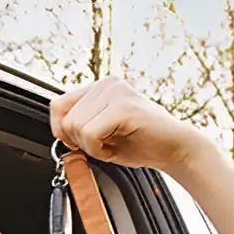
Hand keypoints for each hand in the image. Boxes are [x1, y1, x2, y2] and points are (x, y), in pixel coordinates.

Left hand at [49, 76, 209, 172]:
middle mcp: (106, 84)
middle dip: (80, 142)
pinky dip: (99, 149)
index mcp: (100, 87)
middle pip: (65, 119)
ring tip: (113, 145)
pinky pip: (89, 133)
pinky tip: (116, 147)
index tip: (80, 143)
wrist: (175, 149)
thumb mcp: (101, 133)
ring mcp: (115, 92)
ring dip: (91, 147)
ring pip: (75, 126)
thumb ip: (79, 127)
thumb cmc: (141, 143)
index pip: (58, 105)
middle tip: (105, 146)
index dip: (62, 130)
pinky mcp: (122, 106)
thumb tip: (57, 133)